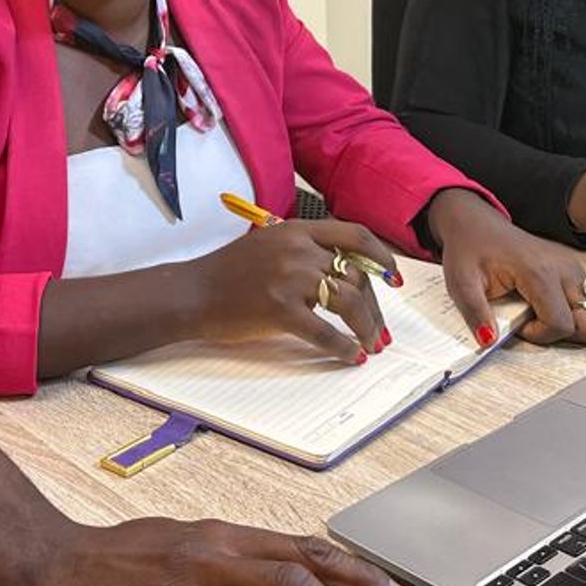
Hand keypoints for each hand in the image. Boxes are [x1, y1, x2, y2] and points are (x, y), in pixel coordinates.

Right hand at [186, 219, 398, 362]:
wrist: (191, 292)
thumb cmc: (228, 273)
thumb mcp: (269, 245)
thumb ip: (305, 251)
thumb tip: (346, 276)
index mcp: (297, 230)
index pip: (355, 235)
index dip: (381, 256)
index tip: (394, 276)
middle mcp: (298, 249)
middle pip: (356, 275)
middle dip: (374, 306)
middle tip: (380, 330)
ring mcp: (289, 278)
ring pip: (348, 301)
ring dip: (366, 327)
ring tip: (370, 345)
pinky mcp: (280, 309)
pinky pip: (325, 332)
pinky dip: (343, 347)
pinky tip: (349, 356)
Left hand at [426, 189, 585, 344]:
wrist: (476, 223)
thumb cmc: (471, 248)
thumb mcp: (462, 283)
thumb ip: (475, 314)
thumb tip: (488, 340)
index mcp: (538, 271)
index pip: (561, 324)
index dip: (539, 335)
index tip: (519, 325)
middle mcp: (563, 268)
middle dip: (563, 334)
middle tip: (534, 322)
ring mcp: (572, 267)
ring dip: (569, 324)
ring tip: (537, 312)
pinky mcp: (573, 268)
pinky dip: (571, 312)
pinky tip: (545, 304)